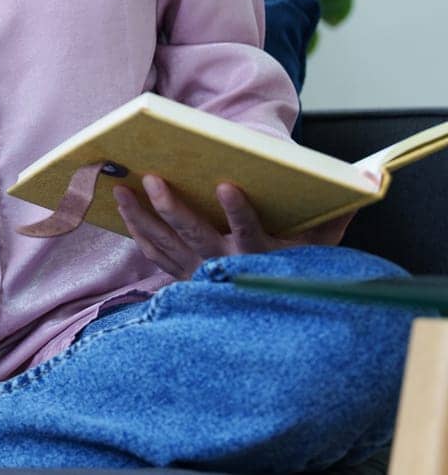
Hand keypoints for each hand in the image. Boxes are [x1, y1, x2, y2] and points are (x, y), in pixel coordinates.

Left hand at [113, 175, 356, 280]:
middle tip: (153, 179)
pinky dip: (137, 233)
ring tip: (121, 190)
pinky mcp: (182, 277)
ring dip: (141, 217)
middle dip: (173, 207)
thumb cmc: (297, 266)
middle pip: (196, 236)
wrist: (273, 317)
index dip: (239, 212)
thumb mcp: (321, 245)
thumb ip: (338, 213)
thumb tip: (371, 177)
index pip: (251, 232)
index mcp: (261, 256)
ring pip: (165, 244)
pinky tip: (122, 211)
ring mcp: (199, 274)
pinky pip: (153, 256)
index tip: (228, 185)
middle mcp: (226, 266)